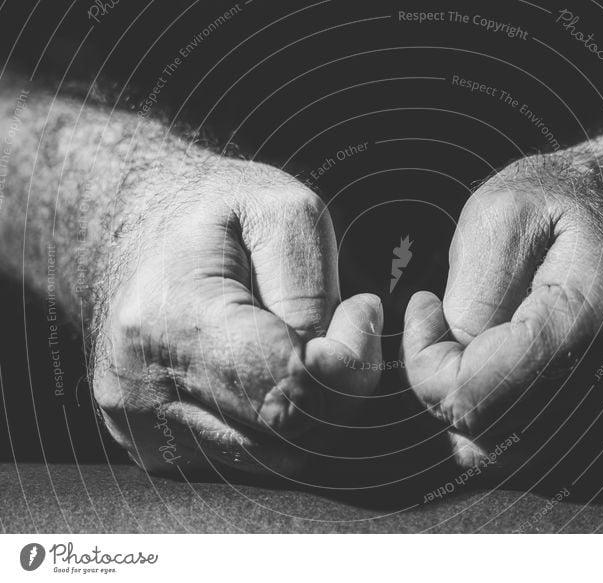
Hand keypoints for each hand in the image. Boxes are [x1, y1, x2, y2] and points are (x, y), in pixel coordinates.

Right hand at [92, 161, 382, 477]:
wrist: (122, 232)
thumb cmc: (208, 215)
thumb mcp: (281, 212)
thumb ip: (316, 294)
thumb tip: (337, 363)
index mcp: (172, 323)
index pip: (289, 391)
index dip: (349, 365)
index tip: (361, 312)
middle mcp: (144, 391)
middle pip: (289, 431)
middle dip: (336, 384)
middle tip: (339, 326)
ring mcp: (142, 428)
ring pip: (276, 455)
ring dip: (309, 405)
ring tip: (292, 340)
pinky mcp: (152, 448)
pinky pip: (250, 457)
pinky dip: (275, 420)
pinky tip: (261, 369)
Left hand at [402, 155, 602, 467]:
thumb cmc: (554, 202)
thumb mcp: (504, 213)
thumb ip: (477, 287)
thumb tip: (457, 351)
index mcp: (583, 315)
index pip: (482, 386)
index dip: (427, 363)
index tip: (421, 309)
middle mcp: (602, 372)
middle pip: (488, 425)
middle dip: (438, 379)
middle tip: (433, 323)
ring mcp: (601, 399)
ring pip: (501, 448)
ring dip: (458, 402)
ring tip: (455, 342)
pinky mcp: (588, 409)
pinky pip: (521, 448)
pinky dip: (483, 421)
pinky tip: (477, 372)